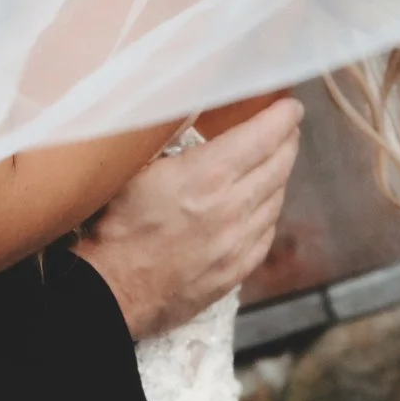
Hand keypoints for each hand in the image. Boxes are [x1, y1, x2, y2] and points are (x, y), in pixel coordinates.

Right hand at [74, 99, 303, 339]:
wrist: (109, 293)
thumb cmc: (113, 228)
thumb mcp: (134, 168)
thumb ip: (168, 140)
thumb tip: (189, 113)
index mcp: (205, 176)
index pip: (262, 136)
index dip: (282, 117)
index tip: (289, 107)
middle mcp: (230, 208)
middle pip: (278, 166)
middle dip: (286, 142)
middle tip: (287, 129)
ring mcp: (237, 243)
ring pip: (276, 200)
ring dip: (278, 176)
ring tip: (274, 163)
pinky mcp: (235, 270)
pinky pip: (266, 233)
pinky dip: (268, 212)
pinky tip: (262, 204)